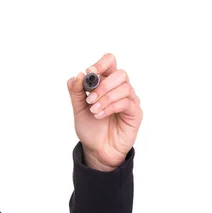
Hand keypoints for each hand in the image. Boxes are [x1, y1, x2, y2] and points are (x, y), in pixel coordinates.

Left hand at [67, 53, 142, 170]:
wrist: (97, 150)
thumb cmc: (90, 128)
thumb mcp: (78, 108)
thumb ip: (76, 91)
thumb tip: (77, 75)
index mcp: (106, 83)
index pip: (110, 62)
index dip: (101, 64)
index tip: (89, 72)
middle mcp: (120, 89)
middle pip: (120, 73)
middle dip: (103, 85)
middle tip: (90, 99)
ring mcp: (129, 101)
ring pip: (124, 88)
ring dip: (105, 98)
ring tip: (94, 110)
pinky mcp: (135, 113)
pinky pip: (126, 103)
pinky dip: (110, 107)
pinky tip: (99, 115)